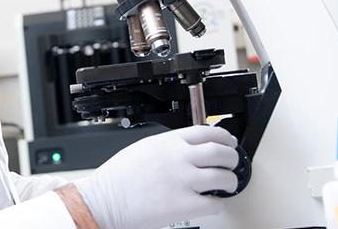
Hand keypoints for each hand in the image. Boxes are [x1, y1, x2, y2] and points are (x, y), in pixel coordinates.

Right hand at [74, 125, 238, 228]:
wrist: (105, 200)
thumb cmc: (118, 178)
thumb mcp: (144, 148)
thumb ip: (168, 146)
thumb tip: (188, 149)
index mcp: (168, 142)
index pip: (207, 132)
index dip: (224, 137)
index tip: (228, 142)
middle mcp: (179, 158)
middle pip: (220, 152)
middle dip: (232, 158)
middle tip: (232, 163)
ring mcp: (183, 181)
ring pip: (223, 177)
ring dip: (230, 181)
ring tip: (227, 185)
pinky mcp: (184, 205)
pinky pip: (214, 204)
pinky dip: (217, 204)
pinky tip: (212, 203)